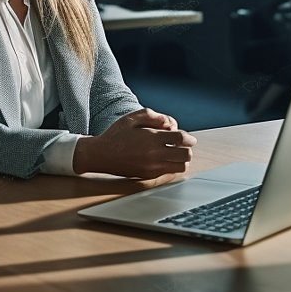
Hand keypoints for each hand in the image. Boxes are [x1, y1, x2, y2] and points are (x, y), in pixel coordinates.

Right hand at [73, 108, 195, 178]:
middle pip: (185, 155)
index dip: (189, 138)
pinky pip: (170, 173)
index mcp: (151, 138)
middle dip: (188, 149)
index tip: (189, 138)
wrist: (101, 155)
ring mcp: (152, 167)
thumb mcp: (132, 118)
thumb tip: (169, 122)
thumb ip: (153, 116)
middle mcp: (154, 154)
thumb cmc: (116, 135)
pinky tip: (165, 160)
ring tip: (174, 154)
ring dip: (182, 160)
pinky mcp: (148, 176)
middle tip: (182, 146)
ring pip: (181, 167)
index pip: (181, 139)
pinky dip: (172, 167)